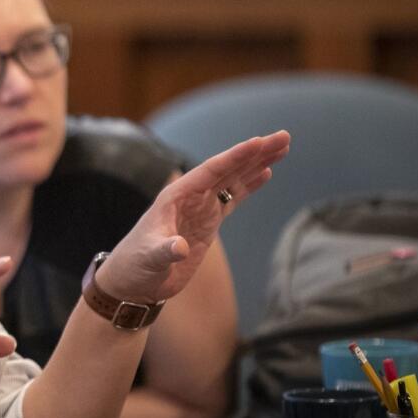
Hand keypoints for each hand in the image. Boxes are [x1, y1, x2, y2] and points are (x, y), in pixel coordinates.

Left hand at [98, 130, 289, 303]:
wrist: (134, 281)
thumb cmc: (136, 265)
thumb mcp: (150, 258)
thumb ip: (164, 250)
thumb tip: (179, 247)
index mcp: (176, 195)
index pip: (211, 170)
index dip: (236, 156)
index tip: (260, 141)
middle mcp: (190, 196)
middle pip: (228, 168)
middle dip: (255, 153)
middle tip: (284, 136)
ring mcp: (200, 207)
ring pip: (234, 179)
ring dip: (257, 163)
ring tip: (282, 147)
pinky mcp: (207, 222)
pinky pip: (233, 198)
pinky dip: (249, 185)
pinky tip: (266, 172)